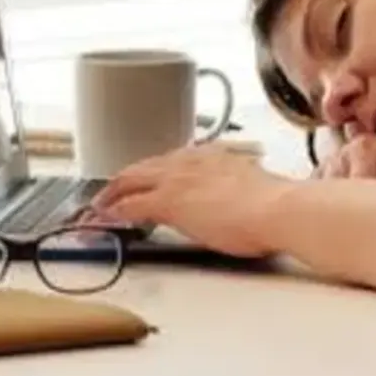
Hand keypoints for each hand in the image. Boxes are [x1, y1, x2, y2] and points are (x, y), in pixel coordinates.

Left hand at [87, 146, 293, 258]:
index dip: (152, 174)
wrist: (277, 209)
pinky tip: (102, 219)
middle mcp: (190, 160)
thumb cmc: (274, 206)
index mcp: (211, 156)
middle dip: (123, 180)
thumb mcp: (248, 189)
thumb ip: (232, 188)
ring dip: (112, 193)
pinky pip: (130, 204)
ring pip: (131, 179)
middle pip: (144, 166)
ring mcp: (177, 178)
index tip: (144, 183)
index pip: (170, 161)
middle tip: (107, 194)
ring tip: (98, 206)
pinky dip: (113, 210)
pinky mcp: (168, 201)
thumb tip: (234, 200)